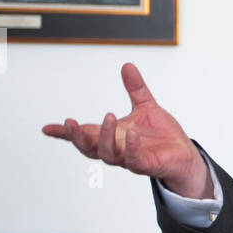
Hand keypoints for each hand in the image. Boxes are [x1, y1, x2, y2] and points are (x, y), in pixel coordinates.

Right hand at [41, 62, 211, 197]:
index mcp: (113, 136)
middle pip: (89, 148)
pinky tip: (132, 135)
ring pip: (109, 155)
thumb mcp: (146, 106)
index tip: (46, 128)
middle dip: (77, 137)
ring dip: (105, 137)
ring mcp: (130, 159)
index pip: (85, 134)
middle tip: (71, 123)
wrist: (185, 155)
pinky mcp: (147, 166)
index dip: (65, 133)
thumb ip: (135, 89)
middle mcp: (118, 149)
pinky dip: (132, 148)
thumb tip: (127, 66)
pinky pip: (135, 161)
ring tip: (109, 116)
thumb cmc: (163, 136)